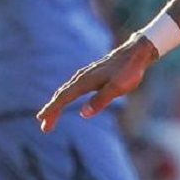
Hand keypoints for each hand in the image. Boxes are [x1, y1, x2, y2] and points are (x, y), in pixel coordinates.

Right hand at [36, 36, 158, 132]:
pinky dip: (66, 95)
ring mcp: (87, 75)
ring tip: (51, 115)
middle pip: (62, 95)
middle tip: (44, 126)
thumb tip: (83, 114)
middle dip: (52, 110)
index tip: (41, 120)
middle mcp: (82, 77)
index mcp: (85, 82)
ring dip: (58, 104)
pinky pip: (74, 87)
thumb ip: (101, 100)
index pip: (64, 98)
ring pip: (67, 90)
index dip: (52, 110)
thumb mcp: (118, 88)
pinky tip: (67, 98)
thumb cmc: (129, 71)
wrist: (137, 52)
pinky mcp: (93, 74)